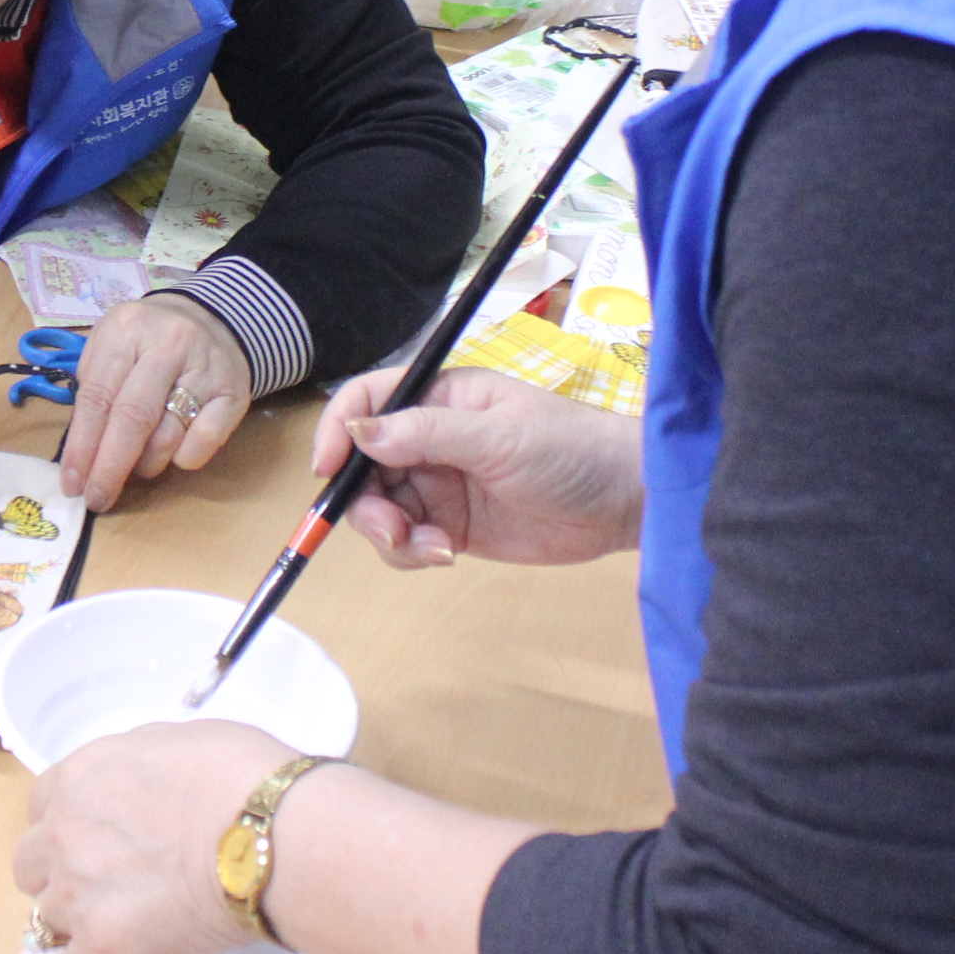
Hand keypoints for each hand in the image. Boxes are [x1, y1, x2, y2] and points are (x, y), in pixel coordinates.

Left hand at [16, 718, 296, 953]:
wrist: (269, 836)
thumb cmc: (236, 775)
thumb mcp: (171, 740)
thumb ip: (131, 769)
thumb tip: (133, 788)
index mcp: (74, 780)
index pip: (41, 808)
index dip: (70, 823)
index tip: (102, 835)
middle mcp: (60, 837)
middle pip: (31, 866)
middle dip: (62, 872)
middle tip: (112, 879)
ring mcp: (76, 897)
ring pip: (51, 919)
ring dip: (83, 919)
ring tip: (135, 921)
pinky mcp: (103, 949)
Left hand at [59, 292, 249, 512]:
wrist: (211, 319)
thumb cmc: (146, 343)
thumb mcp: (109, 346)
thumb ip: (92, 390)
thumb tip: (79, 455)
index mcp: (126, 329)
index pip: (97, 398)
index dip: (82, 447)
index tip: (72, 484)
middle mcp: (168, 344)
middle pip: (133, 419)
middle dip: (110, 468)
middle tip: (97, 500)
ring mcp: (205, 367)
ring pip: (168, 436)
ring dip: (145, 465)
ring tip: (138, 465)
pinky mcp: (234, 391)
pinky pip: (205, 442)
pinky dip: (184, 458)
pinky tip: (175, 452)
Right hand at [313, 365, 642, 567]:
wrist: (626, 502)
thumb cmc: (572, 449)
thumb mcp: (499, 437)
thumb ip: (426, 435)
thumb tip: (358, 431)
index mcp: (439, 398)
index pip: (367, 402)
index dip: (339, 430)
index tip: (328, 468)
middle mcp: (430, 438)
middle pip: (363, 465)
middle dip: (365, 501)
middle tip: (393, 530)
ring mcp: (440, 484)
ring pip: (380, 508)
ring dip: (391, 533)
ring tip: (433, 549)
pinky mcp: (452, 526)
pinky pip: (407, 541)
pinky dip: (412, 553)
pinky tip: (447, 556)